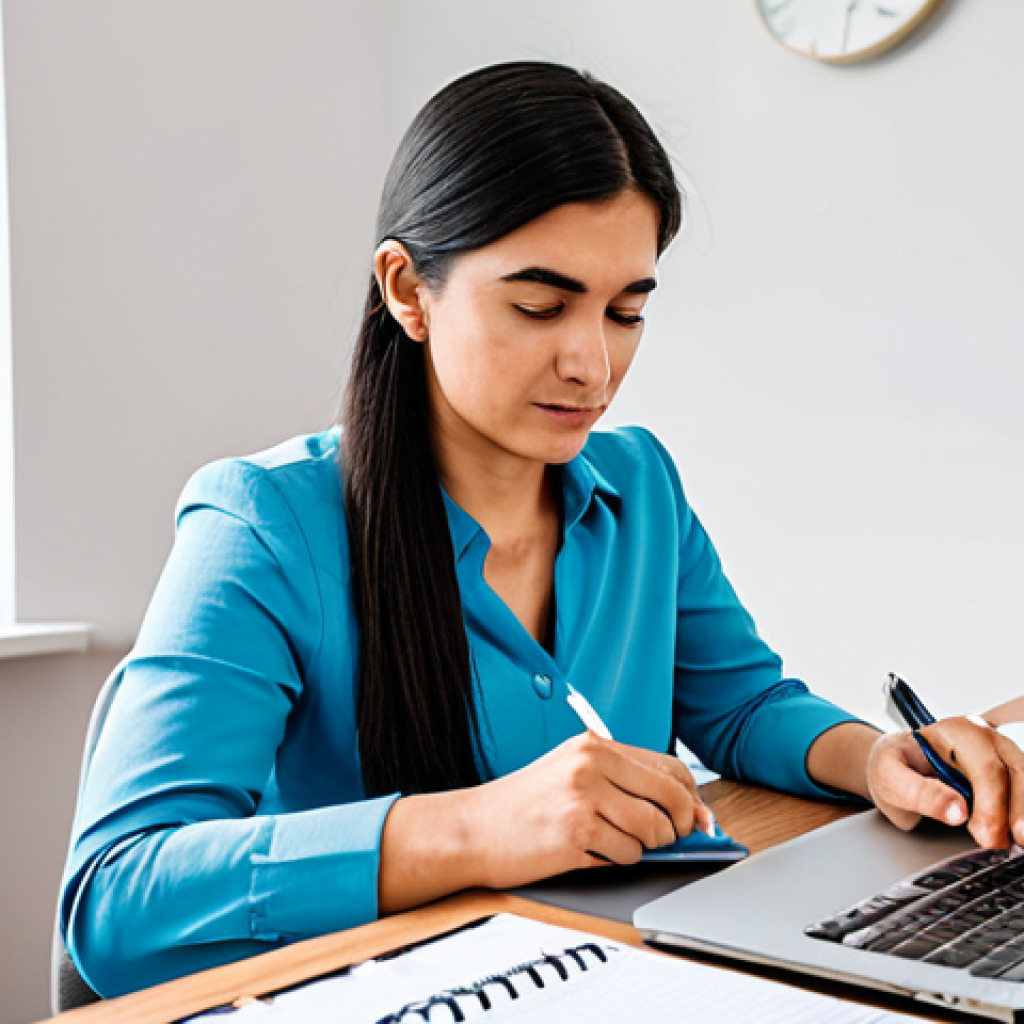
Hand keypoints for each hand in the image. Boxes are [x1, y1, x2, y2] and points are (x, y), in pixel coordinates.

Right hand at [464, 731, 712, 888]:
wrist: (474, 828)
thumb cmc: (525, 805)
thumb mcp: (572, 773)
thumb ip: (623, 782)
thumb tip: (685, 809)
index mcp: (594, 744)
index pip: (670, 768)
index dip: (692, 798)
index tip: (700, 820)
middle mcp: (592, 763)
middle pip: (671, 797)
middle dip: (680, 826)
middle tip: (670, 839)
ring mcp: (585, 796)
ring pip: (654, 830)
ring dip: (644, 846)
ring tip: (612, 842)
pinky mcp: (578, 830)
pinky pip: (628, 854)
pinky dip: (618, 860)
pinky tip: (591, 851)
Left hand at [867, 719, 1023, 847]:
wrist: (896, 768)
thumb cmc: (894, 765)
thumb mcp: (890, 775)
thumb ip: (921, 792)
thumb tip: (958, 813)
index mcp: (956, 733)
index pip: (986, 767)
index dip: (991, 805)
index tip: (985, 836)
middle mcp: (986, 741)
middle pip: (1017, 771)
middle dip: (1020, 809)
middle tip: (1015, 842)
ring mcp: (1002, 758)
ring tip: (1019, 843)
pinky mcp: (1009, 778)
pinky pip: (1022, 791)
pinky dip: (1021, 812)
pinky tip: (1017, 834)